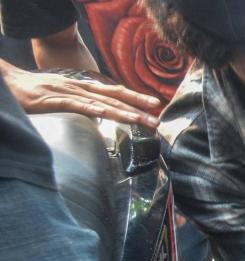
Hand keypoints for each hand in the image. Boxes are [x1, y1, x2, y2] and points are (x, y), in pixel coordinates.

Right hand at [0, 63, 160, 126]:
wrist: (9, 83)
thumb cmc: (35, 92)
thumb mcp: (64, 97)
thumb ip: (83, 105)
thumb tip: (99, 115)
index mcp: (83, 87)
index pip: (114, 92)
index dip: (134, 98)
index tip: (154, 106)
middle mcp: (79, 88)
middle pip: (113, 96)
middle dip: (137, 106)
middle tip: (157, 117)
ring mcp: (66, 92)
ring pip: (99, 102)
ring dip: (121, 111)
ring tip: (140, 120)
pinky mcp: (52, 100)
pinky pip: (74, 105)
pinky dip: (90, 109)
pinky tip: (104, 113)